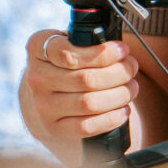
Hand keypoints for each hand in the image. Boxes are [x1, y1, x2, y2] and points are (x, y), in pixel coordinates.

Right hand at [19, 29, 138, 166]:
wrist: (48, 93)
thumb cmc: (68, 62)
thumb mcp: (71, 42)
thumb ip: (88, 40)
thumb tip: (119, 51)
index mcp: (38, 48)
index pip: (68, 52)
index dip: (102, 53)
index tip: (122, 50)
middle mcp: (36, 77)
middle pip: (86, 79)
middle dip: (118, 73)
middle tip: (132, 68)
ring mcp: (43, 106)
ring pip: (89, 103)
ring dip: (119, 95)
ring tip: (131, 88)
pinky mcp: (54, 128)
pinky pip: (87, 126)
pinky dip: (111, 118)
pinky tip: (122, 109)